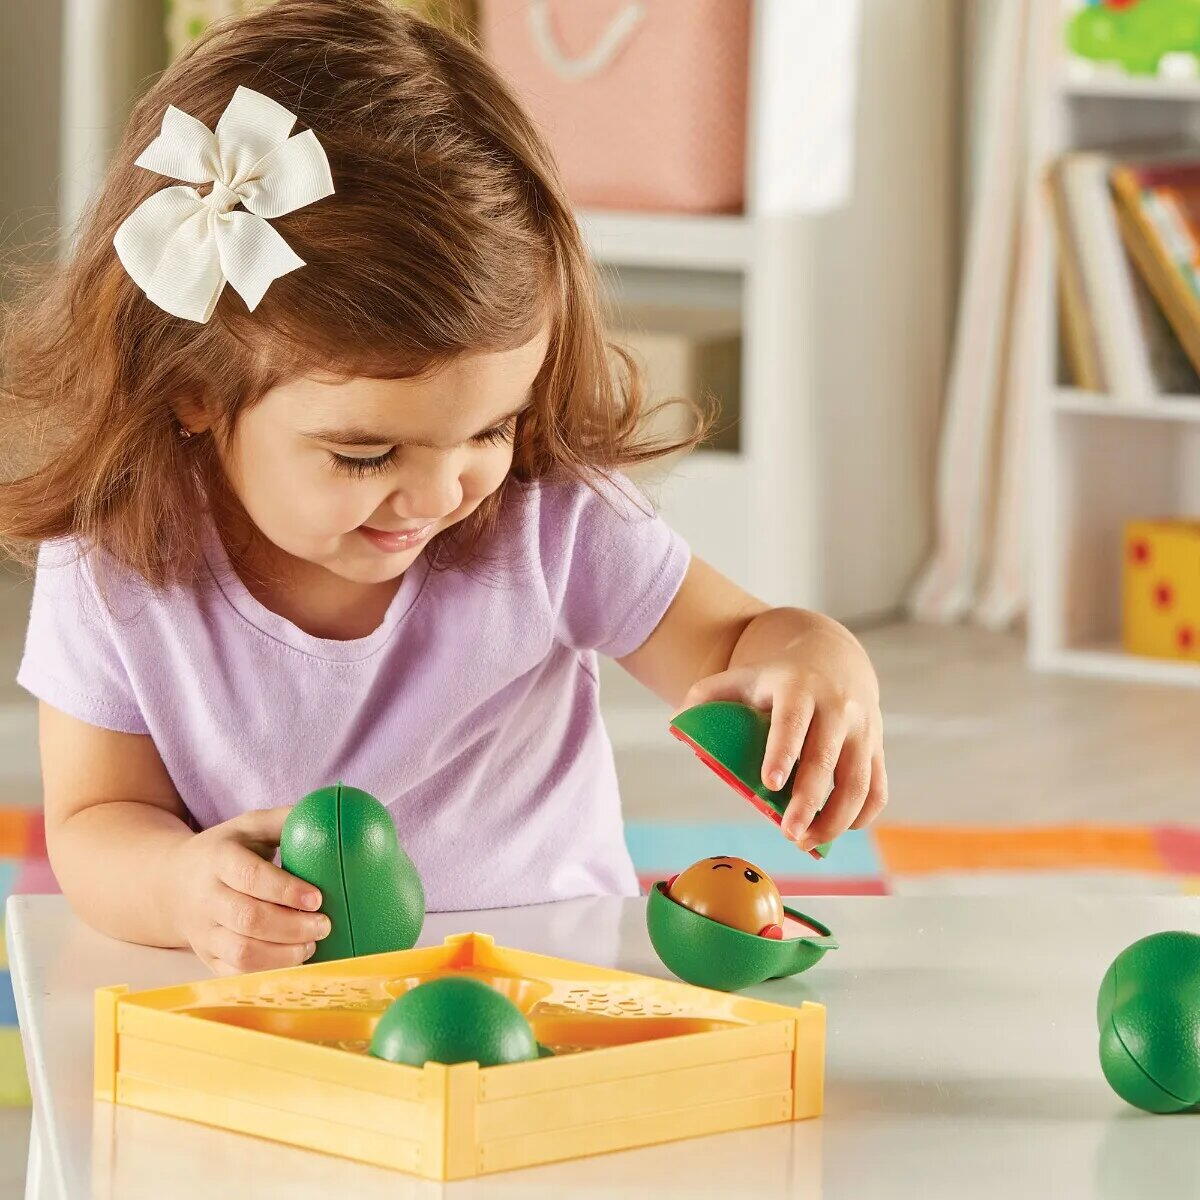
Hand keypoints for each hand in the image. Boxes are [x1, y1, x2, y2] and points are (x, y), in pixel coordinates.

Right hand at [164, 806, 331, 975]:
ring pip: (242, 953)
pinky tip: (293, 960)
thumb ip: (285, 820)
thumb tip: (328, 817)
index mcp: (218, 859)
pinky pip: (237, 974)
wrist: (171, 883)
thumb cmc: (224, 850)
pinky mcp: (206, 957)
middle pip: (248, 919)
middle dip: (293, 927)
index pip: (250, 877)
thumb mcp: (248, 826)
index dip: (286, 890)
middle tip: (324, 925)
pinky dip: (269, 973)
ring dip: (284, 954)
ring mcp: (203, 932)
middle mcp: (206, 898)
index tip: (317, 898)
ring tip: (312, 944)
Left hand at [679, 609, 886, 848]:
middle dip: (809, 801)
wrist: (831, 658)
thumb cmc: (775, 679)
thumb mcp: (742, 676)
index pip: (792, 721)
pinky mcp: (876, 748)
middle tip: (788, 834)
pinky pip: (876, 790)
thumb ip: (707, 695)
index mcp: (798, 688)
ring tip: (807, 842)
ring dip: (836, 819)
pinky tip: (836, 831)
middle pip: (826, 760)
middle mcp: (837, 707)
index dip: (782, 752)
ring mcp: (863, 729)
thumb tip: (678, 723)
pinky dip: (861, 817)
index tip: (770, 785)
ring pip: (858, 782)